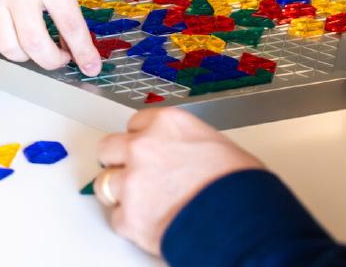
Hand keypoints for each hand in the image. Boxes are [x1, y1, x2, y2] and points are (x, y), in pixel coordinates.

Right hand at [0, 0, 101, 75]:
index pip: (70, 25)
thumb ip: (65, 3)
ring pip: (7, 47)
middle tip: (60, 58)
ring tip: (35, 46)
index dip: (83, 52)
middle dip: (52, 61)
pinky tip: (11, 35)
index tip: (90, 67)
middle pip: (35, 44)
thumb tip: (72, 42)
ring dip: (25, 56)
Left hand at [95, 108, 262, 254]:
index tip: (144, 147)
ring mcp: (132, 182)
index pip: (135, 123)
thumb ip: (184, 142)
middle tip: (131, 171)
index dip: (140, 138)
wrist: (239, 220)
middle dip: (118, 160)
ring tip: (140, 200)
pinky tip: (147, 220)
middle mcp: (144, 147)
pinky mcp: (129, 218)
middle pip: (108, 148)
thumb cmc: (237, 183)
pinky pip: (116, 218)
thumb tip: (180, 153)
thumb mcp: (213, 142)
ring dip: (120, 192)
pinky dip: (129, 222)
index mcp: (166, 123)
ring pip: (105, 184)